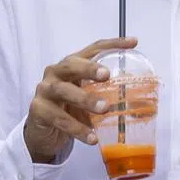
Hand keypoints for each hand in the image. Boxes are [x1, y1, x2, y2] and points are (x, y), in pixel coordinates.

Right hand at [24, 37, 137, 163]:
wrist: (44, 132)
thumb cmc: (70, 109)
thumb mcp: (89, 98)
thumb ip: (106, 94)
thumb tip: (140, 100)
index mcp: (72, 66)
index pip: (92, 50)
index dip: (112, 44)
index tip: (133, 43)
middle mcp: (56, 73)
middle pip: (71, 65)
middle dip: (88, 68)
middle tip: (106, 75)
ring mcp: (45, 90)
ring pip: (63, 90)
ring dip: (85, 99)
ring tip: (104, 108)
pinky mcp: (38, 110)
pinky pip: (59, 118)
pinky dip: (77, 128)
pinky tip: (92, 137)